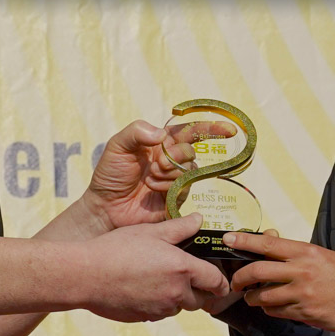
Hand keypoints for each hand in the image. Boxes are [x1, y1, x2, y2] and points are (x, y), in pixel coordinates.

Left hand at [80, 118, 238, 230]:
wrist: (105, 206)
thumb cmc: (110, 174)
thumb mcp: (117, 146)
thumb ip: (137, 132)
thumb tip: (163, 134)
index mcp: (160, 143)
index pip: (190, 131)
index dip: (210, 129)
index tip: (229, 130)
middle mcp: (171, 160)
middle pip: (190, 150)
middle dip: (176, 156)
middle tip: (156, 164)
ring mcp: (175, 179)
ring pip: (189, 169)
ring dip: (168, 172)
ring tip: (148, 179)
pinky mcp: (176, 198)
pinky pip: (184, 187)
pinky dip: (168, 186)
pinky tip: (152, 189)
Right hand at [84, 215, 230, 321]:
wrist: (86, 275)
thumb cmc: (117, 249)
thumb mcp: (150, 232)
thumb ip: (179, 228)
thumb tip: (199, 220)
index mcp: (182, 269)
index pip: (216, 282)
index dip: (221, 283)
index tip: (221, 283)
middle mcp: (175, 293)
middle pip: (200, 300)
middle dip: (198, 291)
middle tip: (185, 277)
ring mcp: (160, 308)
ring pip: (178, 307)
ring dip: (176, 298)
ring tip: (157, 279)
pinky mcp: (144, 317)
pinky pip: (159, 313)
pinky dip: (157, 304)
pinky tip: (141, 288)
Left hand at [226, 232, 334, 332]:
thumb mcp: (322, 255)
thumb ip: (296, 252)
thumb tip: (270, 244)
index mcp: (305, 252)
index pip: (269, 243)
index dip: (245, 241)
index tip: (229, 239)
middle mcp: (301, 271)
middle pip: (258, 270)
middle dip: (240, 277)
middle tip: (235, 282)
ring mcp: (301, 293)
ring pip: (262, 295)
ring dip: (252, 298)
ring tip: (252, 297)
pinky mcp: (303, 312)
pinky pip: (275, 311)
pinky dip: (268, 309)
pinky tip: (271, 306)